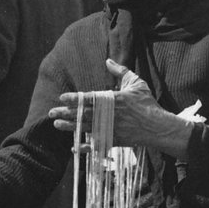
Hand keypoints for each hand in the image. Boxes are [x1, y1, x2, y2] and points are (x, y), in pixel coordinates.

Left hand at [48, 58, 192, 152]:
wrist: (157, 126)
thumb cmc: (146, 103)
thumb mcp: (136, 82)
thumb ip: (120, 71)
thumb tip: (108, 60)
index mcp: (112, 100)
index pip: (89, 98)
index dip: (74, 99)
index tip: (62, 97)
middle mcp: (108, 115)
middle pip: (83, 114)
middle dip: (66, 113)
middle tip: (51, 112)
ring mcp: (110, 129)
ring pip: (85, 128)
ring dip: (70, 127)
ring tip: (56, 124)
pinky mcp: (113, 141)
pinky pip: (95, 145)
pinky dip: (84, 147)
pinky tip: (74, 147)